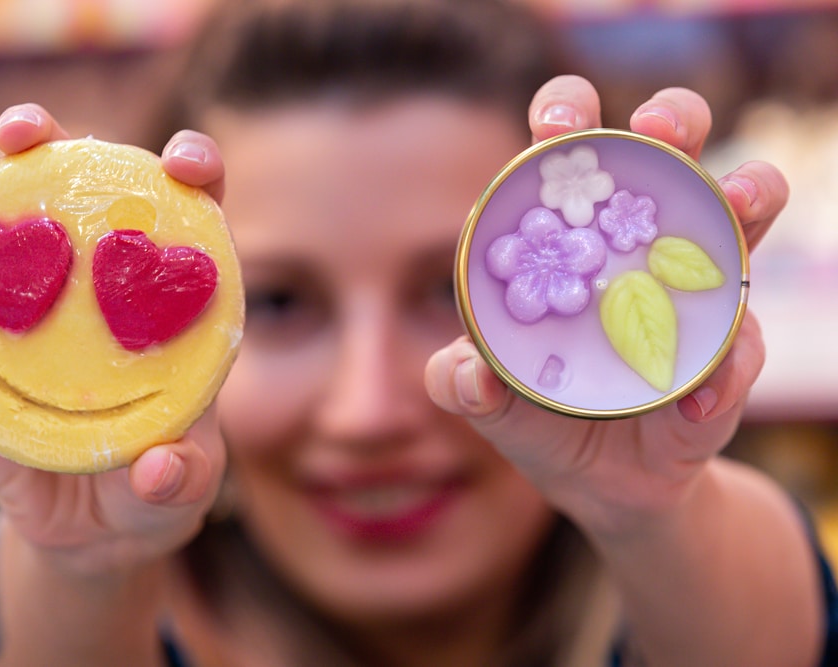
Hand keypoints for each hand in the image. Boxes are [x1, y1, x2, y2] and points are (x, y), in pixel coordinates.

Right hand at [0, 104, 229, 574]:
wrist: (94, 530)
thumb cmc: (156, 486)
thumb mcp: (184, 487)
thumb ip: (182, 477)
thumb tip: (155, 468)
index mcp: (159, 298)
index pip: (182, 210)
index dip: (188, 167)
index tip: (181, 165)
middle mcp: (89, 288)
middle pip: (66, 189)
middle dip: (38, 142)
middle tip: (17, 134)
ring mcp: (25, 321)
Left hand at [426, 76, 788, 536]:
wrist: (600, 484)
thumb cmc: (536, 414)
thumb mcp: (487, 401)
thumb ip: (458, 382)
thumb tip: (469, 374)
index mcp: (572, 235)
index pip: (573, 152)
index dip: (566, 114)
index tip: (556, 127)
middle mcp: (642, 243)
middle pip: (670, 149)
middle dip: (672, 116)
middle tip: (657, 129)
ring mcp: (698, 288)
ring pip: (745, 211)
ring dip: (748, 195)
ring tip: (735, 205)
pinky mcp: (732, 352)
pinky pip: (745, 347)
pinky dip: (727, 369)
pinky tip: (696, 398)